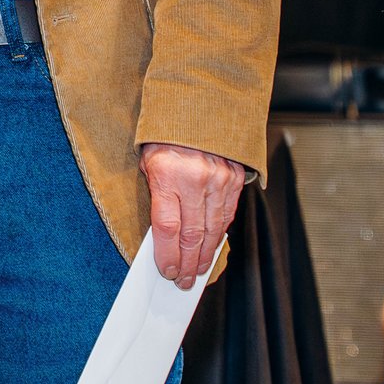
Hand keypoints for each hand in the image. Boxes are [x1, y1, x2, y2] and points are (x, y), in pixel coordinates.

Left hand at [140, 142, 244, 289]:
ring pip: (213, 230)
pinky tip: (212, 246)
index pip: (168, 228)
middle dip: (187, 263)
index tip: (166, 270)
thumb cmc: (164, 135)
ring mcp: (219, 179)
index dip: (168, 255)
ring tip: (197, 271)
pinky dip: (219, 234)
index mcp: (167, 174)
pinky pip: (227, 214)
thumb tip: (161, 236)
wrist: (196, 103)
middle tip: (182, 280)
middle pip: (192, 235)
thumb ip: (156, 197)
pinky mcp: (234, 178)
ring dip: (205, 255)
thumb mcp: (148, 162)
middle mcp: (196, 178)